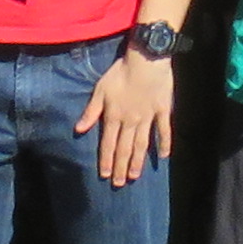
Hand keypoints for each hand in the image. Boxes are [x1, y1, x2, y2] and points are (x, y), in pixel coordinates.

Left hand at [73, 44, 177, 183]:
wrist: (146, 60)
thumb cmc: (121, 72)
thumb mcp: (101, 90)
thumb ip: (91, 111)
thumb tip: (79, 130)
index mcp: (114, 117)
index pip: (108, 144)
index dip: (105, 160)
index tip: (104, 175)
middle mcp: (131, 122)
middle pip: (124, 148)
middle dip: (120, 167)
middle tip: (119, 183)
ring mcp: (148, 118)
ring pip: (142, 144)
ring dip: (137, 161)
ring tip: (135, 176)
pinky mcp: (163, 111)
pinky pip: (164, 131)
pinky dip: (164, 144)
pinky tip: (163, 157)